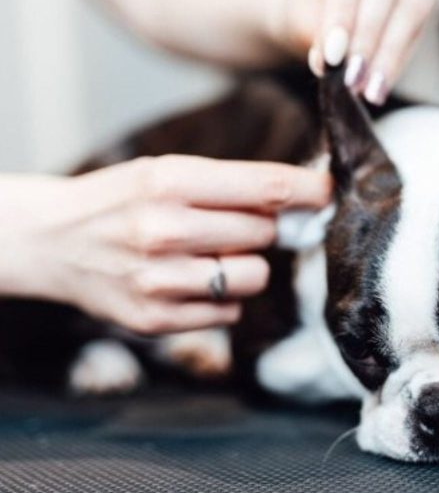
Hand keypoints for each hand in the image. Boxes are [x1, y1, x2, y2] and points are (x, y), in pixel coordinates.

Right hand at [0, 156, 330, 334]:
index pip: (266, 188)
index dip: (310, 191)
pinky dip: (221, 299)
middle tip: (227, 225)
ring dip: (244, 267)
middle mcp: (164, 229)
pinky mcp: (155, 319)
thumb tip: (301, 198)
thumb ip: (229, 186)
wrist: (51, 241)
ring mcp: (158, 279)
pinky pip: (229, 312)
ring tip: (207, 256)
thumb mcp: (164, 173)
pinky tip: (188, 282)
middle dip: (258, 229)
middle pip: (265, 234)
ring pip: (255, 277)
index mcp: (170, 181)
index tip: (333, 192)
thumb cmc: (119, 201)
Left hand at [276, 0, 437, 103]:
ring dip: (391, 51)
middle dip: (368, 37)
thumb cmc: (309, 0)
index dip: (342, 11)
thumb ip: (312, 29)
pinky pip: (424, 15)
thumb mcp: (299, 12)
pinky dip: (402, 53)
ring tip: (370, 90)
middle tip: (352, 80)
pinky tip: (383, 81)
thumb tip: (327, 62)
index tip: (332, 57)